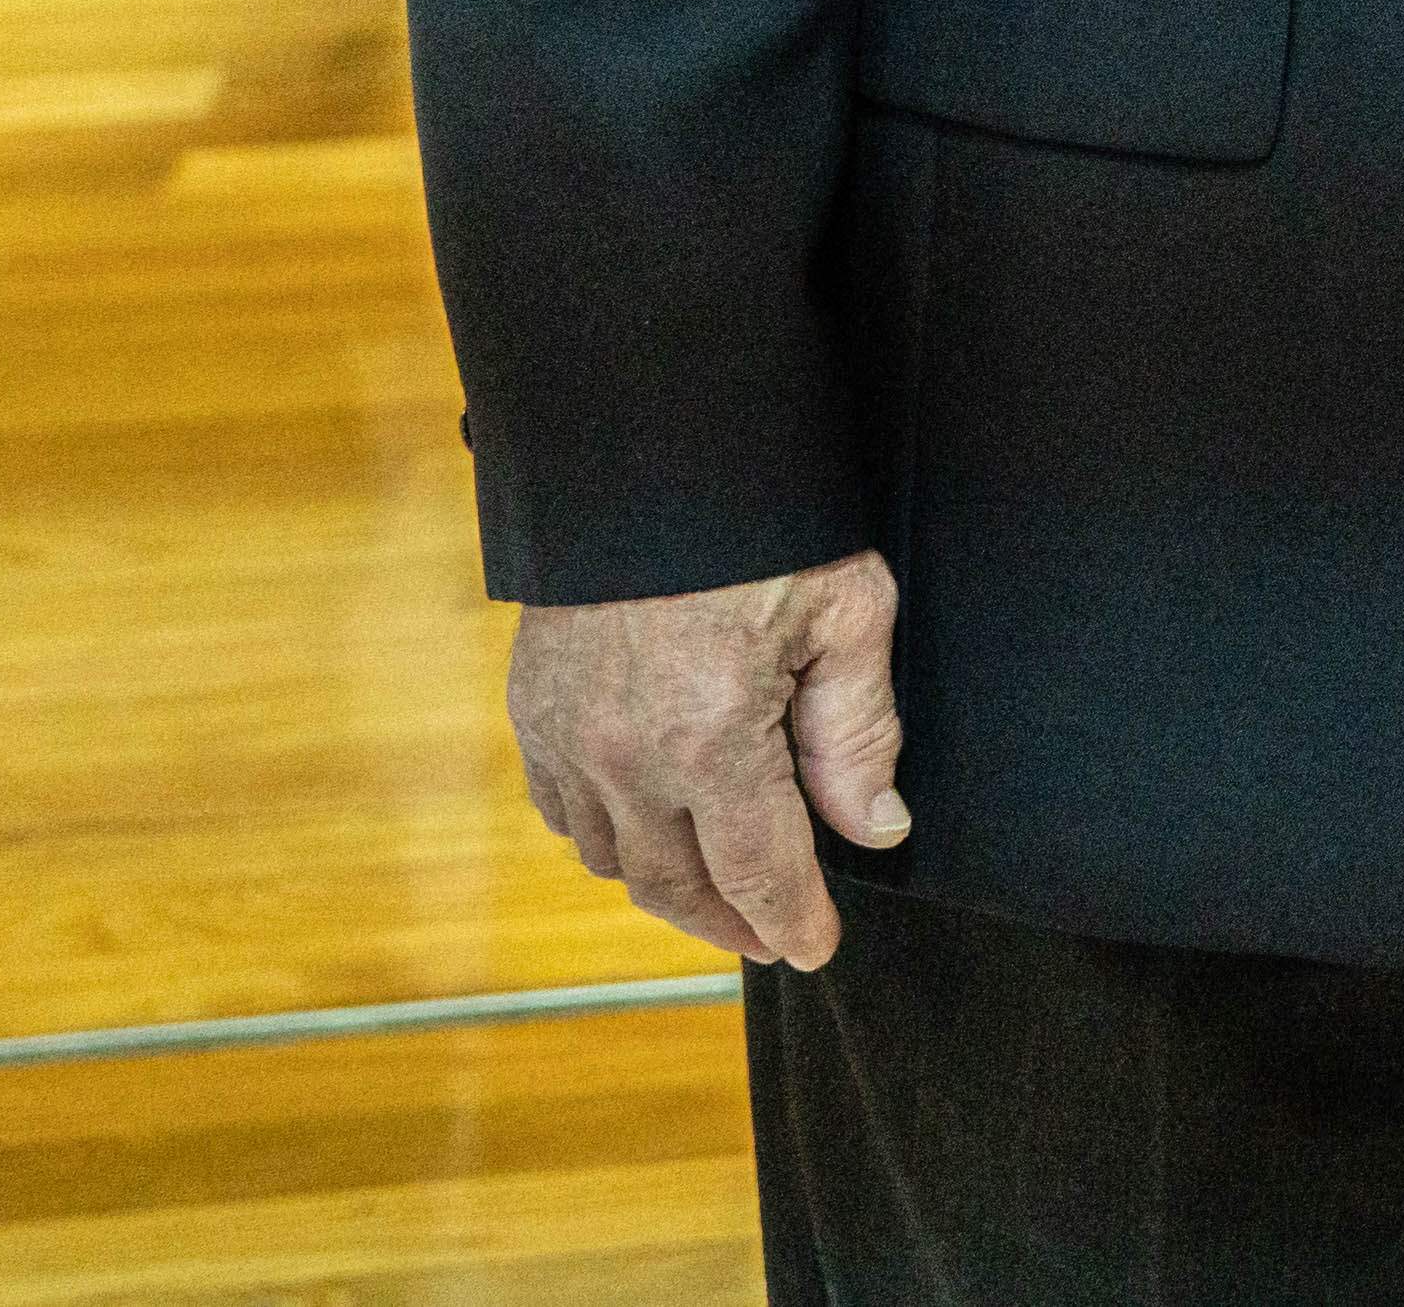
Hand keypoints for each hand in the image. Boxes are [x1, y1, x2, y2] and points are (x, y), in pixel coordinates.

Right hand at [507, 552, 907, 969]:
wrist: (646, 455)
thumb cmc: (765, 525)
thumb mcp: (849, 612)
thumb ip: (859, 732)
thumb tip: (873, 828)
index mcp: (710, 739)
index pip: (757, 869)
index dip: (791, 920)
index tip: (815, 949)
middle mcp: (623, 757)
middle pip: (677, 883)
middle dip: (730, 922)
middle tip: (772, 937)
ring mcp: (563, 738)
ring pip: (613, 859)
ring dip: (667, 888)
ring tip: (720, 896)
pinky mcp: (530, 711)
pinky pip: (563, 813)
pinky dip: (608, 839)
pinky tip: (649, 835)